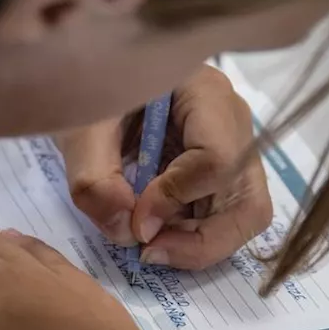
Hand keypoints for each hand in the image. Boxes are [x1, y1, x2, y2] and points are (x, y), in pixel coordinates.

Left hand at [55, 65, 272, 270]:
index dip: (176, 198)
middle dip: (202, 241)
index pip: (218, 158)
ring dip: (196, 242)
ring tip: (148, 241)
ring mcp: (233, 149)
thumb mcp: (80, 126)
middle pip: (248, 202)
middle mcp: (233, 123)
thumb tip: (126, 233)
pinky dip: (190, 235)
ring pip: (243, 217)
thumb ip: (94, 179)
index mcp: (206, 93)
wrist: (95, 78)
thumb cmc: (92, 85)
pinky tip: (153, 227)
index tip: (133, 217)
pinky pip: (223, 216)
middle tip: (150, 251)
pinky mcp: (220, 171)